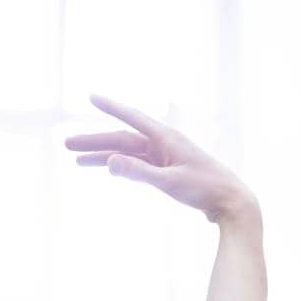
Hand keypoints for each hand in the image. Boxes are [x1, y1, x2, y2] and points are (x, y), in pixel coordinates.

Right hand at [63, 94, 257, 225]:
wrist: (232, 204)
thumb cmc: (205, 190)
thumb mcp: (170, 182)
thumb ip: (138, 172)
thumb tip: (109, 161)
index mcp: (165, 138)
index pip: (131, 118)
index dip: (110, 107)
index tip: (90, 96)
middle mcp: (164, 144)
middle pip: (122, 140)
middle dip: (94, 143)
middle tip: (67, 146)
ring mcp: (166, 158)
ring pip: (128, 154)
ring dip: (104, 157)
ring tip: (78, 162)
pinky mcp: (170, 172)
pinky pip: (139, 165)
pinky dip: (122, 166)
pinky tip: (109, 168)